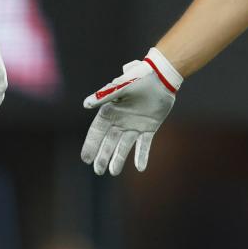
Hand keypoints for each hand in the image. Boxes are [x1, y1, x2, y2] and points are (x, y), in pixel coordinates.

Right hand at [81, 48, 181, 175]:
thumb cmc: (138, 78)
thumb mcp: (120, 87)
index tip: (85, 160)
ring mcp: (134, 126)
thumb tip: (86, 104)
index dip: (91, 145)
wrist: (161, 76)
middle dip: (103, 156)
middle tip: (98, 171)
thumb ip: (104, 96)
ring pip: (124, 146)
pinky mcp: (149, 128)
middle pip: (109, 142)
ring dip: (119, 159)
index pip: (97, 132)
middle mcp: (120, 121)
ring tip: (113, 172)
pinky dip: (142, 156)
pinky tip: (140, 167)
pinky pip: (144, 145)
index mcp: (110, 111)